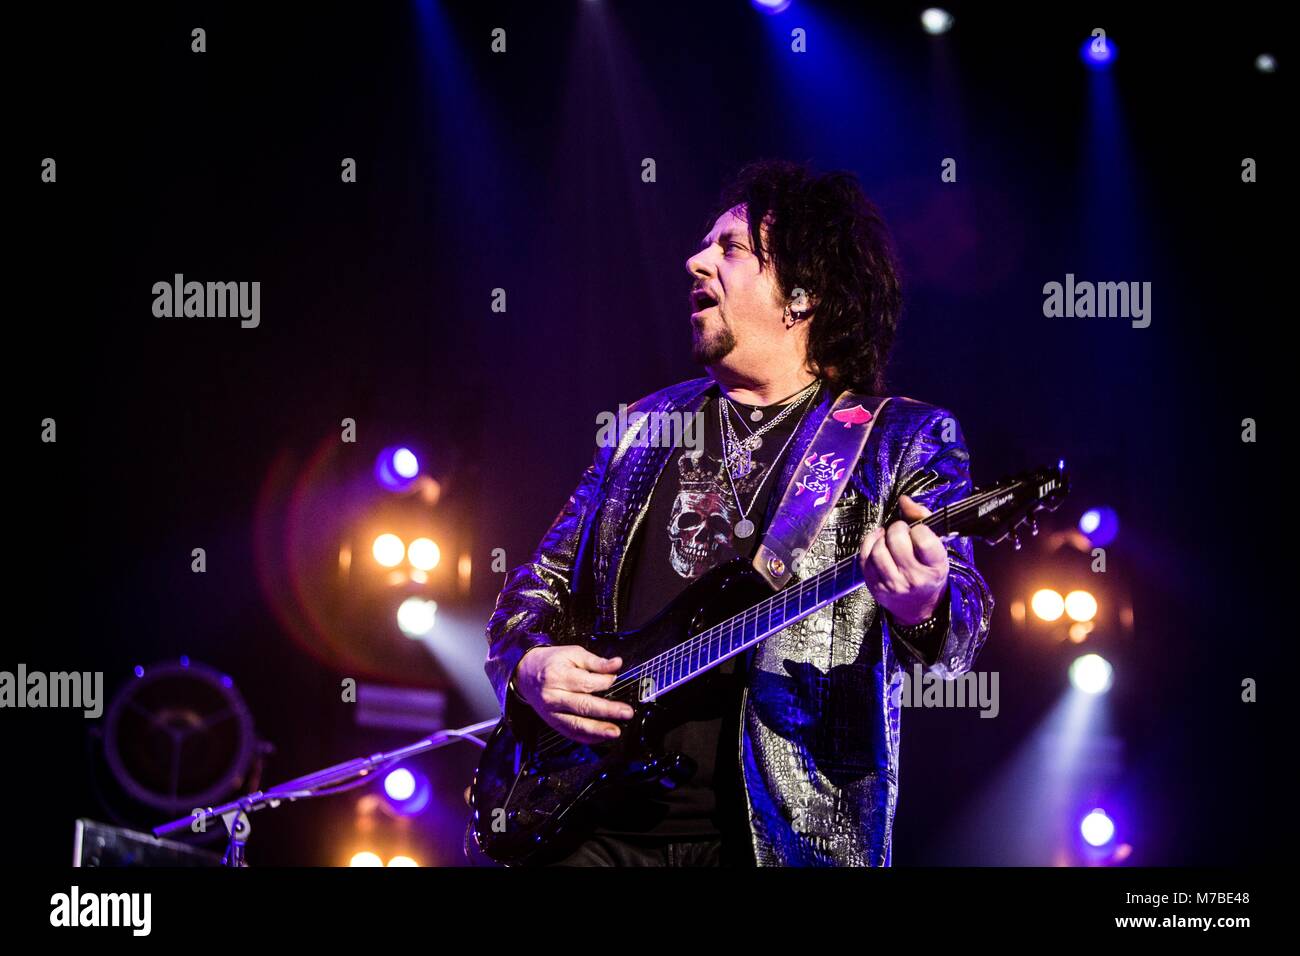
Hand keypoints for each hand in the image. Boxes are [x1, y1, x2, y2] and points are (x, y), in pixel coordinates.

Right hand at [512, 645, 634, 745]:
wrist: (526, 673)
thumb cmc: (551, 662)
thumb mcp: (572, 653)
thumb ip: (596, 661)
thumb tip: (616, 664)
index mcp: (557, 676)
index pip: (586, 683)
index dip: (605, 681)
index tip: (615, 677)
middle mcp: (553, 696)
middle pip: (583, 706)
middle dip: (607, 711)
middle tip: (626, 712)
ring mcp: (551, 712)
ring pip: (576, 725)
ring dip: (597, 730)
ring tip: (615, 732)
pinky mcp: (552, 722)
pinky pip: (570, 734)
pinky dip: (586, 738)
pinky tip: (600, 738)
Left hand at [859, 494, 948, 625]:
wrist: (920, 607)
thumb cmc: (929, 571)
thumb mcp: (937, 548)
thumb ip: (923, 519)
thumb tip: (903, 499)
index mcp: (935, 567)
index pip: (923, 539)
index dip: (918, 528)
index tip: (918, 531)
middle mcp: (914, 578)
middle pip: (897, 541)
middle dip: (897, 529)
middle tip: (901, 531)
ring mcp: (892, 584)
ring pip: (878, 550)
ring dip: (881, 537)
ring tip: (889, 538)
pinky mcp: (875, 586)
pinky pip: (864, 558)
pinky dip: (869, 544)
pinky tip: (878, 542)